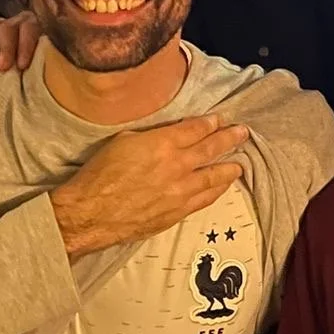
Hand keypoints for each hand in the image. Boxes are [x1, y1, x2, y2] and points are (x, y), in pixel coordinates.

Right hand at [51, 116, 246, 257]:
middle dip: (229, 139)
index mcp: (162, 144)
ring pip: (214, 177)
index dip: (210, 123)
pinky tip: (222, 186)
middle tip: (242, 133)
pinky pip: (204, 200)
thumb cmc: (99, 175)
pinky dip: (217, 191)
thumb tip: (164, 138)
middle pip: (211, 149)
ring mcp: (180, 191)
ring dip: (229, 168)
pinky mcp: (177, 212)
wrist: (90, 214)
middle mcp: (177, 166)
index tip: (219, 119)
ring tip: (239, 163)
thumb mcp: (123, 142)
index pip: (196, 129)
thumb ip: (150, 138)